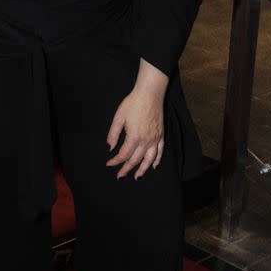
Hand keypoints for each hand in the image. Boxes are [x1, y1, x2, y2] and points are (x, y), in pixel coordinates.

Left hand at [106, 60, 167, 179]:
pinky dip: (157, 160)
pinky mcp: (161, 135)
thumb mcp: (118, 117)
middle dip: (127, 169)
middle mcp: (146, 141)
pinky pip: (160, 151)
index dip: (115, 161)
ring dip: (143, 169)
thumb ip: (113, 134)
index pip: (123, 155)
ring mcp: (155, 139)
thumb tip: (109, 148)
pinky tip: (153, 166)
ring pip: (149, 159)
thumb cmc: (133, 103)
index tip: (109, 164)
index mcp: (134, 137)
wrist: (150, 93)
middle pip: (135, 160)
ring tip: (137, 176)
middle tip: (120, 176)